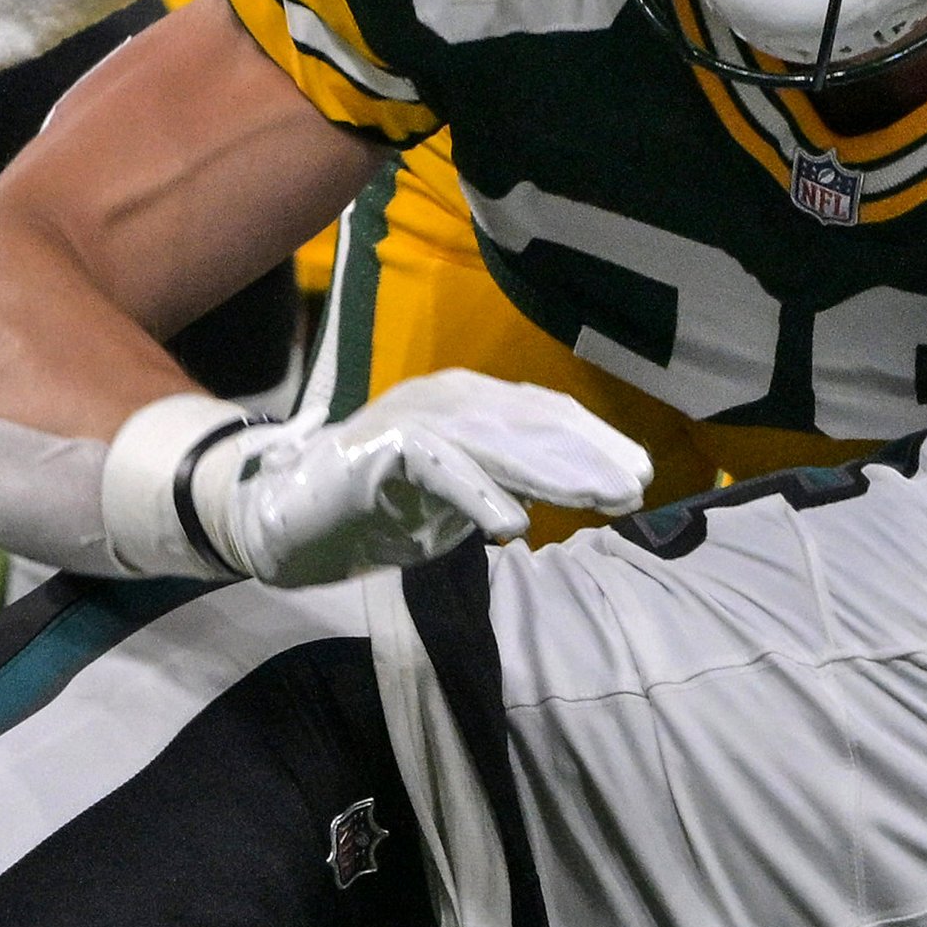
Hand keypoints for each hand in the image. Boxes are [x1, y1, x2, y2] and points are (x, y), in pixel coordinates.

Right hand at [213, 372, 649, 585]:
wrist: (287, 519)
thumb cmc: (379, 510)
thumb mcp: (461, 498)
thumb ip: (510, 483)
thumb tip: (578, 486)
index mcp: (467, 403)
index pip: (542, 415)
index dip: (592, 441)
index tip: (638, 473)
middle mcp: (444, 399)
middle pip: (529, 423)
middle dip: (587, 454)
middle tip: (634, 485)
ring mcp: (410, 418)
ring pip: (494, 441)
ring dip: (550, 471)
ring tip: (598, 498)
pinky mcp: (378, 449)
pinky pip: (439, 469)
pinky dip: (479, 495)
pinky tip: (515, 526)